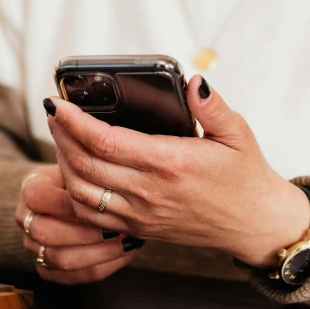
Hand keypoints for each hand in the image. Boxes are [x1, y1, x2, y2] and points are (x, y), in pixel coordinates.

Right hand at [14, 163, 143, 283]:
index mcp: (30, 189)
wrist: (72, 196)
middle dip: (86, 232)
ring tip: (127, 239)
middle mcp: (26, 220)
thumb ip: (87, 166)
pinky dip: (103, 266)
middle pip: (46, 233)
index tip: (104, 199)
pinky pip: (74, 277)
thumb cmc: (83, 176)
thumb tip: (106, 159)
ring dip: (99, 252)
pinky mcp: (47, 269)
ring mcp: (34, 247)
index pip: (38, 197)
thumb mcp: (80, 164)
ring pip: (61, 259)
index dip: (70, 201)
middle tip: (118, 226)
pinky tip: (125, 251)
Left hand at [46, 77, 309, 268]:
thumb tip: (193, 81)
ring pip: (81, 191)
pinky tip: (74, 170)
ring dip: (63, 163)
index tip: (58, 102)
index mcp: (170, 163)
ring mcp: (141, 214)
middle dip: (60, 135)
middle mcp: (149, 191)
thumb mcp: (237, 132)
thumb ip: (212, 106)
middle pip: (84, 164)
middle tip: (53, 112)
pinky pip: (92, 215)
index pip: (105, 140)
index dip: (74, 121)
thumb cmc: (246, 176)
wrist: (256, 224)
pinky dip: (74, 191)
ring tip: (60, 137)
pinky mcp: (140, 228)